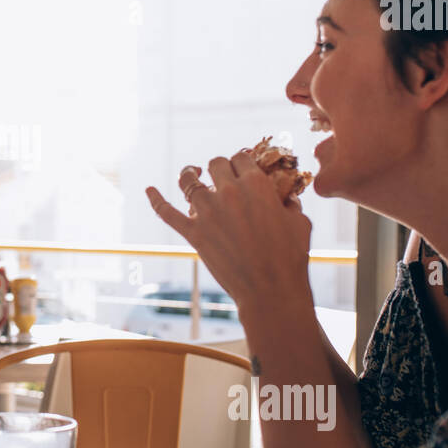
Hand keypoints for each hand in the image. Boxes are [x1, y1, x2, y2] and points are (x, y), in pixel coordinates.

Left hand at [145, 151, 312, 312]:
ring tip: (193, 175)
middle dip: (219, 169)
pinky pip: (167, 212)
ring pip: (189, 181)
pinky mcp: (193, 233)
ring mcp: (207, 212)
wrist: (271, 290)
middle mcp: (228, 192)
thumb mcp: (299, 221)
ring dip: (190, 176)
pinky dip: (156, 200)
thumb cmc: (290, 257)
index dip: (241, 162)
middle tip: (223, 178)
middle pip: (215, 164)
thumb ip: (289, 203)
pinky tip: (149, 190)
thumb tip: (285, 197)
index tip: (241, 169)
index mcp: (256, 184)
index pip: (240, 158)